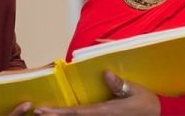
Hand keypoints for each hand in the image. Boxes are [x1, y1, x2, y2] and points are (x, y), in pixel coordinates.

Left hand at [33, 71, 160, 115]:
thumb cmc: (147, 104)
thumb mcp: (135, 91)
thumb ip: (119, 84)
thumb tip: (105, 73)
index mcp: (106, 112)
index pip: (78, 113)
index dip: (59, 112)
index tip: (44, 110)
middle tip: (37, 112)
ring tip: (46, 113)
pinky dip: (75, 115)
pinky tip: (66, 113)